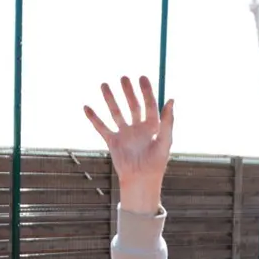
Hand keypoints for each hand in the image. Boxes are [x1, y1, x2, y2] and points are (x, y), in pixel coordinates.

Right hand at [84, 75, 173, 211]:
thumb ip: (167, 121)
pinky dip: (94, 118)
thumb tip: (171, 99)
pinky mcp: (113, 141)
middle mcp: (138, 127)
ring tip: (104, 84)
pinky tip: (87, 107)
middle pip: (132, 105)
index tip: (142, 77)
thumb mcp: (165, 141)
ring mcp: (124, 134)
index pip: (149, 104)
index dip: (146, 90)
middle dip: (127, 91)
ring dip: (110, 99)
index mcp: (152, 126)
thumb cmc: (156, 164)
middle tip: (123, 78)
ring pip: (116, 112)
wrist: (140, 181)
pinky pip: (101, 127)